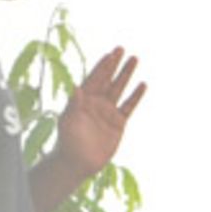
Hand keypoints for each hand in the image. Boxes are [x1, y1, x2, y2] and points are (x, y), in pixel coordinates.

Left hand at [53, 47, 146, 181]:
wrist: (78, 162)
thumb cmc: (67, 141)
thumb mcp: (67, 121)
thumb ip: (73, 104)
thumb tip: (77, 87)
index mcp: (83, 98)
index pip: (94, 78)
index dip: (102, 66)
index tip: (110, 54)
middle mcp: (96, 102)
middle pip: (108, 79)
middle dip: (115, 64)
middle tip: (122, 49)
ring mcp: (108, 111)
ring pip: (119, 89)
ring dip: (127, 75)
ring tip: (135, 59)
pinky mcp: (118, 123)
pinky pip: (129, 107)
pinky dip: (136, 96)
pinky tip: (142, 85)